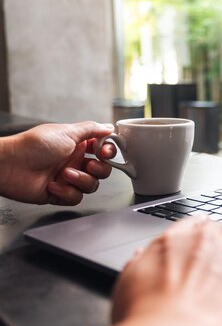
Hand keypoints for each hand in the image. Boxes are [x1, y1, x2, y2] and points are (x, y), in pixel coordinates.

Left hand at [0, 121, 115, 204]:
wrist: (10, 165)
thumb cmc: (32, 146)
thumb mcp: (66, 132)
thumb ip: (91, 129)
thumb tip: (108, 127)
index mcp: (77, 145)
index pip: (103, 150)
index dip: (108, 153)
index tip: (104, 152)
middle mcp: (74, 161)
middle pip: (102, 170)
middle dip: (99, 169)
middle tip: (89, 165)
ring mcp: (68, 178)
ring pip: (91, 186)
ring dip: (80, 180)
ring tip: (64, 174)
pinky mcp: (60, 193)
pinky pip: (76, 198)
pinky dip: (66, 192)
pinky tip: (53, 184)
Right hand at [112, 217, 221, 325]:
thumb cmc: (146, 322)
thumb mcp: (128, 286)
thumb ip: (141, 264)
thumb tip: (143, 257)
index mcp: (178, 239)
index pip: (193, 225)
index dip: (197, 238)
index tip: (198, 247)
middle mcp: (210, 241)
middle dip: (220, 247)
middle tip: (215, 269)